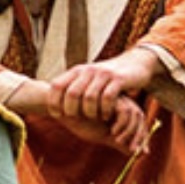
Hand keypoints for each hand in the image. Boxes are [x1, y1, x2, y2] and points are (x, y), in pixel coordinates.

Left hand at [47, 48, 161, 121]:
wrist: (134, 64)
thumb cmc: (107, 78)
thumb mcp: (87, 77)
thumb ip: (72, 86)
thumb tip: (50, 101)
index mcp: (77, 70)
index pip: (57, 85)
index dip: (53, 102)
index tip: (58, 115)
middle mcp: (89, 70)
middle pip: (72, 94)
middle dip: (72, 110)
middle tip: (78, 119)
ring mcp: (104, 74)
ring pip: (90, 97)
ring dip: (90, 112)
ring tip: (94, 118)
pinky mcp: (119, 79)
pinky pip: (108, 97)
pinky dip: (105, 110)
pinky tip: (106, 116)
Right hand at [49, 95, 149, 154]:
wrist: (61, 110)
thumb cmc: (81, 122)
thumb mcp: (103, 135)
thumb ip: (120, 142)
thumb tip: (139, 155)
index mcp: (122, 111)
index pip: (140, 123)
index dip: (143, 137)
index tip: (142, 152)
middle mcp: (121, 102)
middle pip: (139, 116)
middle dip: (140, 135)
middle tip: (133, 150)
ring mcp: (116, 98)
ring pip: (134, 113)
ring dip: (129, 130)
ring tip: (118, 141)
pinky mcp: (109, 97)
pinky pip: (123, 109)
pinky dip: (121, 123)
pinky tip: (112, 132)